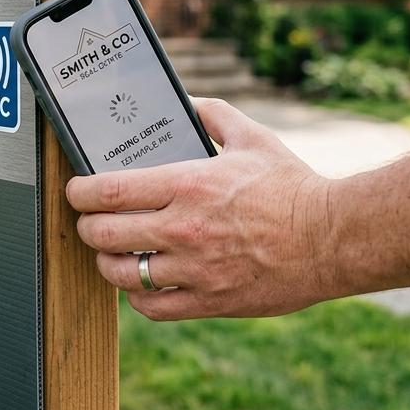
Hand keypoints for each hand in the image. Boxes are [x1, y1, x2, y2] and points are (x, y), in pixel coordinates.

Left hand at [66, 98, 334, 320]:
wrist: (332, 237)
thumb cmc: (293, 186)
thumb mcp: (252, 138)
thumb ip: (212, 115)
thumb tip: (184, 103)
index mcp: (189, 184)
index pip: (111, 190)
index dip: (81, 192)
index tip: (77, 190)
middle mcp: (184, 228)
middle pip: (104, 234)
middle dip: (87, 226)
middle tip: (89, 221)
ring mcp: (195, 269)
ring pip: (122, 273)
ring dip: (106, 262)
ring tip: (111, 253)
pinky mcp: (210, 301)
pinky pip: (152, 307)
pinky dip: (137, 296)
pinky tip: (141, 283)